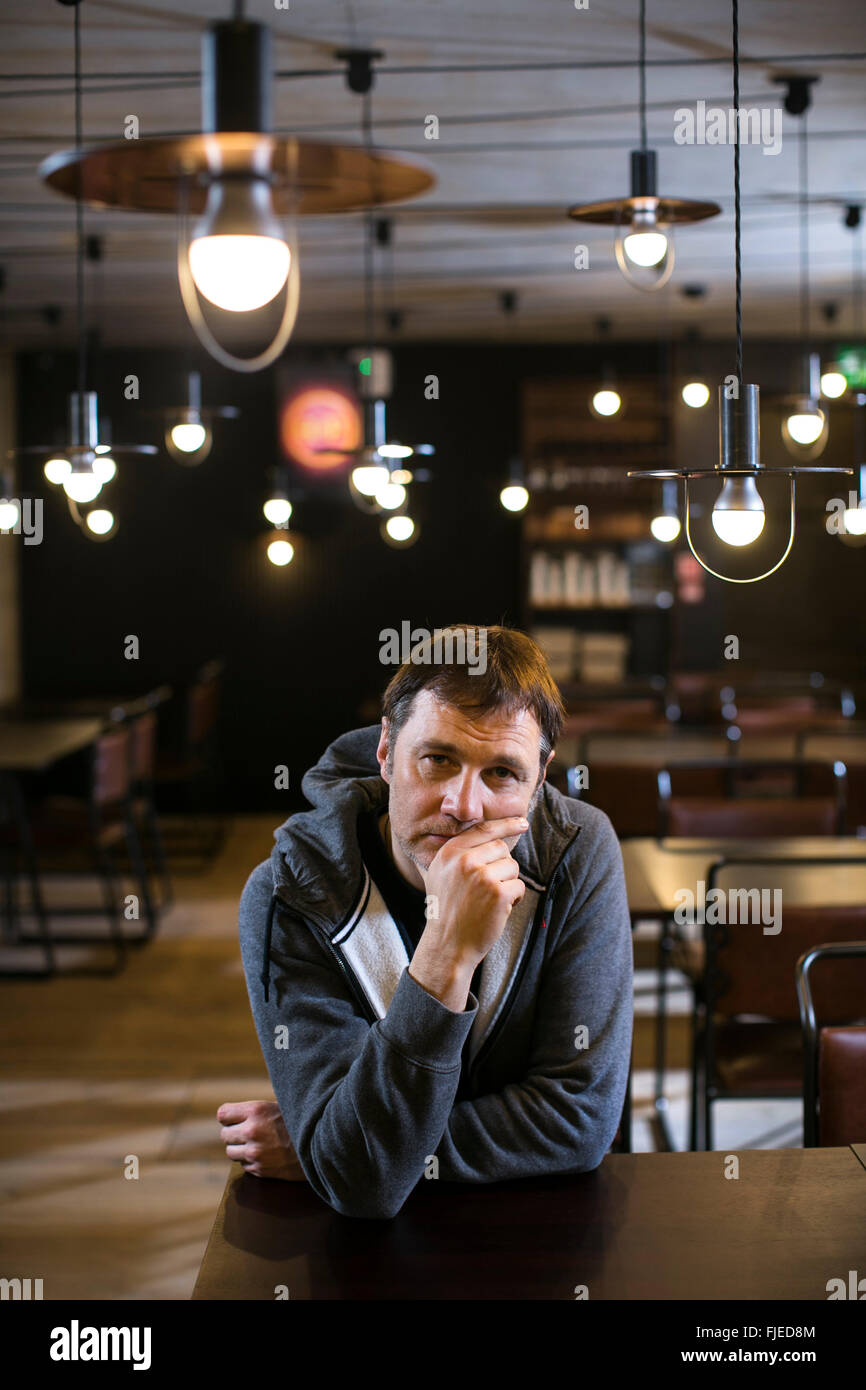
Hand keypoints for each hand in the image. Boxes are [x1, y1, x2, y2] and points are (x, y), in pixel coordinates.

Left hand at [217, 1100, 305, 1180]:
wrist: (320, 1146)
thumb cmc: (299, 1123)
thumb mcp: (277, 1107)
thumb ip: (255, 1111)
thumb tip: (236, 1115)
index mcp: (256, 1111)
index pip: (222, 1114)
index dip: (229, 1117)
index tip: (235, 1119)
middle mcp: (251, 1131)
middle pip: (224, 1135)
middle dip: (234, 1134)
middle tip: (249, 1133)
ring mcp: (254, 1152)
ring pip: (231, 1152)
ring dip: (240, 1149)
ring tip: (257, 1145)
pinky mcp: (259, 1170)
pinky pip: (244, 1165)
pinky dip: (250, 1161)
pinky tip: (266, 1155)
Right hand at [415, 815, 527, 989]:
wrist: (447, 945)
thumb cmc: (447, 911)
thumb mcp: (440, 874)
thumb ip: (456, 854)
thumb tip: (482, 834)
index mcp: (449, 852)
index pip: (483, 829)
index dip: (505, 824)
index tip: (522, 823)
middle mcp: (463, 860)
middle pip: (501, 848)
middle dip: (502, 866)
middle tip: (489, 888)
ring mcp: (481, 876)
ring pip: (512, 867)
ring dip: (508, 884)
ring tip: (490, 901)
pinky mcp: (497, 893)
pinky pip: (519, 886)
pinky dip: (515, 899)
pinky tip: (498, 910)